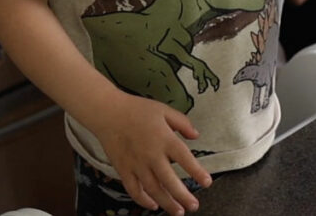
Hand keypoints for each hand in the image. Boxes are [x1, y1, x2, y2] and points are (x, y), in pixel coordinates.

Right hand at [93, 92, 211, 214]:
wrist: (108, 113)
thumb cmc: (137, 109)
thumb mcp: (164, 110)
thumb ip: (182, 123)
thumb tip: (196, 135)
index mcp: (164, 139)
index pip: (185, 159)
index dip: (197, 172)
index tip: (207, 182)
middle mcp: (152, 155)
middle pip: (170, 180)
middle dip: (183, 196)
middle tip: (194, 206)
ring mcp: (137, 164)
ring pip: (153, 189)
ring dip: (167, 203)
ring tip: (178, 211)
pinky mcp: (123, 170)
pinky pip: (134, 190)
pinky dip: (143, 201)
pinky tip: (153, 205)